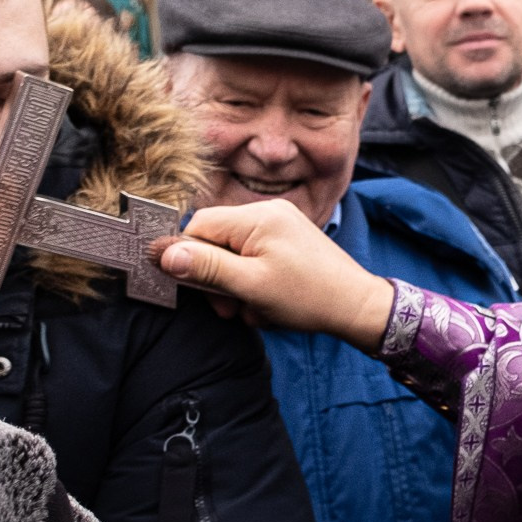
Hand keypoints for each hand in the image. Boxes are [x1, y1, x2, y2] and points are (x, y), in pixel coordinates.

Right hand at [149, 200, 394, 350]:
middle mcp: (268, 212)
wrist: (357, 307)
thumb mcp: (251, 286)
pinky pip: (254, 257)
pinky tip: (267, 304)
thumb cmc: (308, 297)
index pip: (199, 225)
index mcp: (257, 216)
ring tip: (252, 310)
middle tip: (229, 308)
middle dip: (216, 278)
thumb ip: (206, 268)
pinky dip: (253, 282)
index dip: (187, 257)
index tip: (190, 288)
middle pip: (215, 240)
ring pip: (234, 253)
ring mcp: (281, 225)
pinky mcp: (289, 240)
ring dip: (235, 286)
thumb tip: (163, 254)